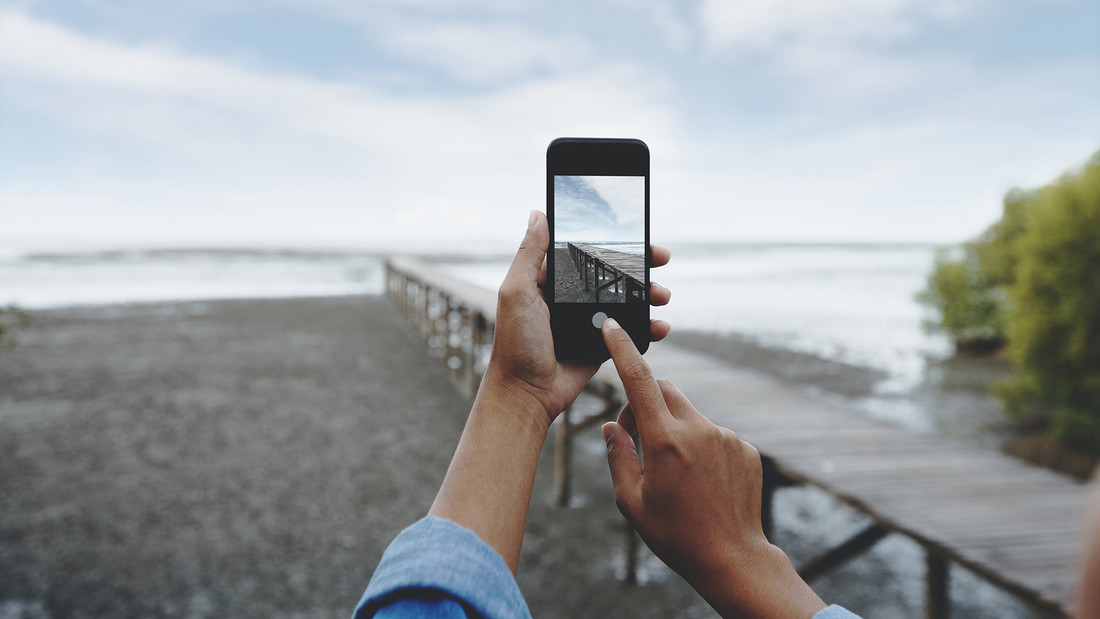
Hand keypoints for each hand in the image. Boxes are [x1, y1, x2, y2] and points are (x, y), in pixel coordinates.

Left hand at [483, 210, 670, 426]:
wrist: (526, 394)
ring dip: (648, 296)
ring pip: (625, 301)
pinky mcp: (600, 346)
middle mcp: (569, 299)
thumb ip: (529, 254)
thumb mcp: (516, 292)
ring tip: (662, 296)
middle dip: (638, 267)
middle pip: (611, 274)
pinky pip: (629, 332)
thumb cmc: (515, 344)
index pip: (585, 253)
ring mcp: (587, 322)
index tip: (636, 234)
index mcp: (549, 281)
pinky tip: (660, 326)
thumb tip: (537, 213)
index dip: (611, 243)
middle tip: (661, 259)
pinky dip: (648, 328)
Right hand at [600, 319, 825, 618]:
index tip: (613, 326)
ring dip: (676, 430)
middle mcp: (698, 430)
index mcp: (664, 441)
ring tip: (677, 474)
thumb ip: (618, 456)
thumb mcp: (632, 501)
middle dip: (647, 403)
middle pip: (665, 391)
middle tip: (639, 438)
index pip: (639, 379)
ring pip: (690, 415)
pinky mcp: (745, 449)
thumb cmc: (676, 535)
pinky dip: (703, 448)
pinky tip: (703, 483)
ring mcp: (726, 438)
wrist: (733, 558)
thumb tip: (612, 426)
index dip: (622, 349)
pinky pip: (715, 435)